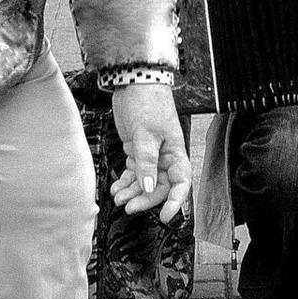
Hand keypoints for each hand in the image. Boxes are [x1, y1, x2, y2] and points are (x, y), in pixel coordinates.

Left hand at [109, 83, 190, 222]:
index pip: (181, 182)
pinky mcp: (138, 149)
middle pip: (159, 186)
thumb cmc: (147, 101)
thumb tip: (147, 187)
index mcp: (175, 150)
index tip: (166, 216)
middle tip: (129, 206)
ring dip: (132, 192)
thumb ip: (146, 162)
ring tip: (118, 198)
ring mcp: (151, 152)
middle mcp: (165, 154)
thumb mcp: (145, 134)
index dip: (175, 200)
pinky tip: (116, 187)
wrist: (133, 82)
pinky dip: (126, 181)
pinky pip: (135, 172)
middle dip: (145, 199)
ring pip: (144, 181)